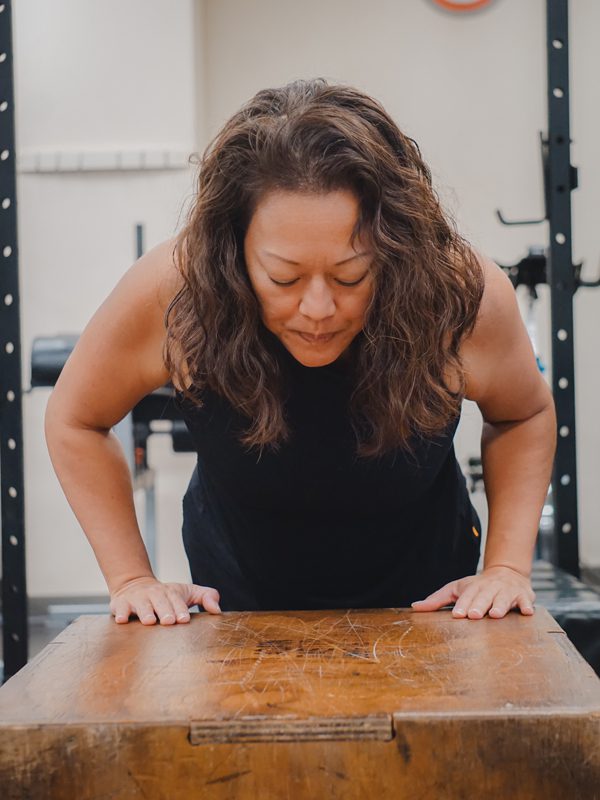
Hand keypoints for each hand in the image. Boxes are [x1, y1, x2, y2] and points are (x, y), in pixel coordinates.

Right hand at [109, 576, 220, 624]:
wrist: (135, 584)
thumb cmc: (167, 595)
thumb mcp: (188, 592)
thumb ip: (206, 597)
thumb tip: (218, 610)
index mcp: (171, 593)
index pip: (177, 601)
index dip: (180, 610)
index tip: (184, 619)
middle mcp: (154, 595)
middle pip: (160, 603)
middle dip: (164, 611)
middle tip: (168, 621)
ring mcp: (137, 599)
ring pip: (141, 605)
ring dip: (145, 612)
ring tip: (149, 621)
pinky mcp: (121, 604)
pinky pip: (119, 609)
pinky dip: (120, 614)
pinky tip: (122, 620)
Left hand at [410, 565, 535, 619]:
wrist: (506, 572)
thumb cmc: (476, 587)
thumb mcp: (456, 589)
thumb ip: (437, 599)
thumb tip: (414, 606)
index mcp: (473, 587)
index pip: (466, 596)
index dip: (462, 604)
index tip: (458, 614)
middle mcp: (490, 588)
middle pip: (484, 596)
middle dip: (479, 605)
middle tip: (474, 616)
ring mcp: (507, 591)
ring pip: (504, 598)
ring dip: (500, 606)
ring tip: (495, 615)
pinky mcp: (523, 596)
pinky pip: (526, 601)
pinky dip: (527, 606)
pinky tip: (527, 612)